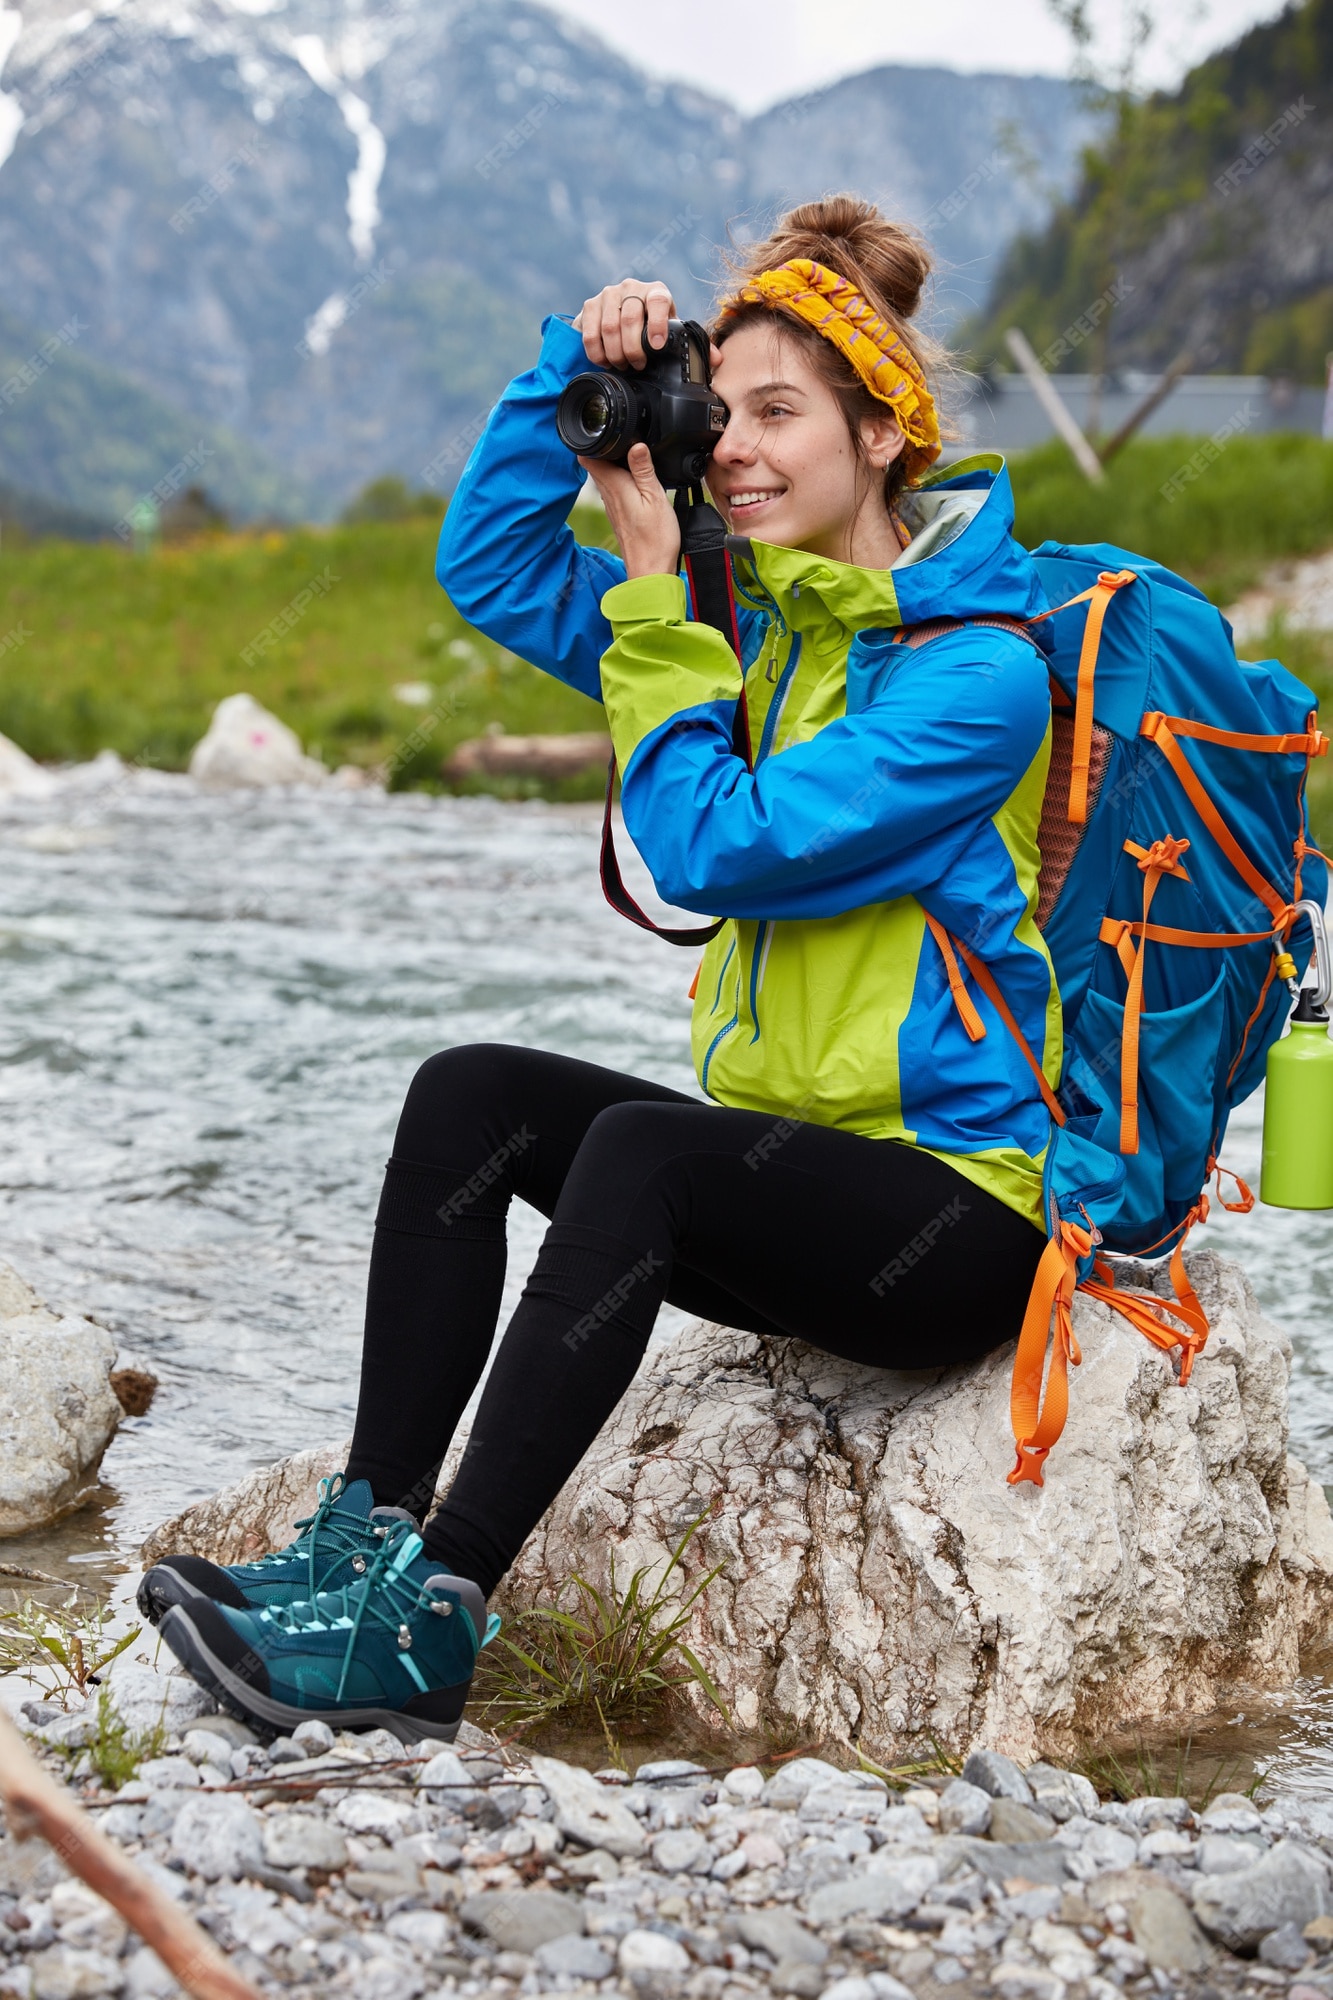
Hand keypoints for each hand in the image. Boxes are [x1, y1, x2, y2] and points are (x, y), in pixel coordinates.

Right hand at [573, 279, 675, 368]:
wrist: (621, 313)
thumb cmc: (648, 325)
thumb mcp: (665, 327)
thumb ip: (670, 336)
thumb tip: (675, 353)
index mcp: (655, 291)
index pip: (657, 301)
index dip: (657, 324)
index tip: (657, 346)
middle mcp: (631, 288)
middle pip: (629, 319)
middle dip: (633, 350)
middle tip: (637, 365)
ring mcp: (609, 294)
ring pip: (609, 328)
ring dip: (616, 354)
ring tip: (621, 365)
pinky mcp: (590, 304)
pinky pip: (591, 335)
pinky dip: (598, 354)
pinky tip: (605, 361)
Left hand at [580, 443, 679, 578]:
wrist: (651, 570)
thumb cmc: (655, 539)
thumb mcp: (655, 497)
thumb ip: (643, 470)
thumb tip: (635, 444)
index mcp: (614, 485)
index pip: (588, 457)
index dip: (591, 442)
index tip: (601, 431)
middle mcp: (608, 495)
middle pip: (595, 465)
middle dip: (602, 450)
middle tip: (618, 438)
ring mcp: (612, 506)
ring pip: (604, 477)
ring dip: (612, 464)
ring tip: (628, 455)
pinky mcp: (619, 516)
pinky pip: (614, 490)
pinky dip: (620, 480)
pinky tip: (633, 480)